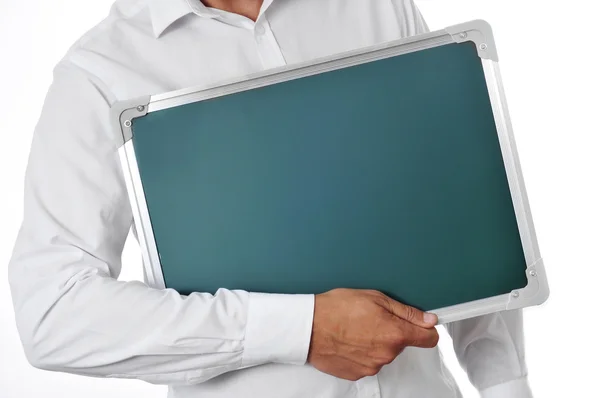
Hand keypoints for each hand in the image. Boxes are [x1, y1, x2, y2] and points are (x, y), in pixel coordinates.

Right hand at [307, 288, 438, 380]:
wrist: (308, 326)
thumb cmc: (336, 308)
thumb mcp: (375, 298)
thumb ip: (406, 311)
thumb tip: (428, 319)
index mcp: (395, 333)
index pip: (429, 339)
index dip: (426, 329)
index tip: (421, 324)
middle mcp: (387, 354)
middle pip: (402, 344)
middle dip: (392, 332)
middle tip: (372, 318)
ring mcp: (372, 366)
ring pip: (383, 353)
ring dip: (375, 342)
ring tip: (355, 328)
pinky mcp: (357, 373)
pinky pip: (367, 362)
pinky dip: (361, 352)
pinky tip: (349, 340)